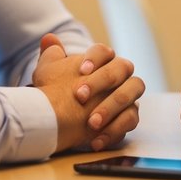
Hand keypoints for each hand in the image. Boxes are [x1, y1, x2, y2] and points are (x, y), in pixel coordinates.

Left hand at [33, 35, 144, 152]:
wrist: (59, 119)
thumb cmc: (57, 92)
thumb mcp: (50, 74)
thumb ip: (51, 56)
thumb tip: (49, 39)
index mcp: (101, 60)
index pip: (104, 51)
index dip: (95, 59)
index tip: (80, 71)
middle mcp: (119, 74)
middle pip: (122, 68)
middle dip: (102, 81)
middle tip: (80, 97)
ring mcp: (127, 95)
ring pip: (132, 91)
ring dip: (111, 106)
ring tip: (91, 123)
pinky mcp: (128, 117)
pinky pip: (130, 120)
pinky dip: (114, 130)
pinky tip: (95, 140)